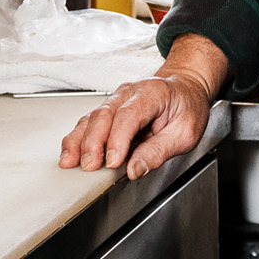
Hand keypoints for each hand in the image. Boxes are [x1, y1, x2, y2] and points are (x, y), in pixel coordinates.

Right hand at [57, 69, 214, 179]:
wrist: (185, 89)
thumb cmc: (187, 107)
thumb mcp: (186, 132)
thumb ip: (160, 151)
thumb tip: (135, 169)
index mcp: (153, 93)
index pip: (129, 115)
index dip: (117, 140)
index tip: (112, 162)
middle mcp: (129, 93)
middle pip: (103, 115)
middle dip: (93, 143)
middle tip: (90, 167)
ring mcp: (115, 100)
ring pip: (90, 118)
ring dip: (79, 142)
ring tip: (71, 163)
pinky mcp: (107, 111)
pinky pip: (87, 123)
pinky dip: (77, 140)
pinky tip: (70, 155)